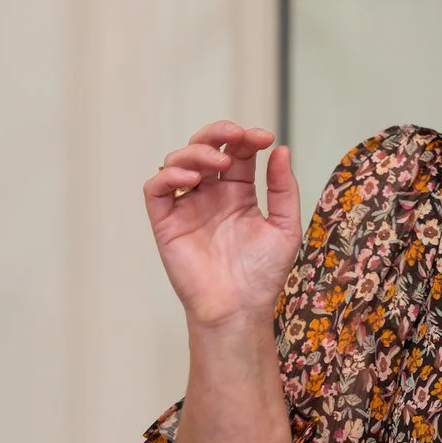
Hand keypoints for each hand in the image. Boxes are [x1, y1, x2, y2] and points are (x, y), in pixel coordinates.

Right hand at [143, 122, 302, 330]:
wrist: (240, 309)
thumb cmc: (263, 275)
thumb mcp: (285, 227)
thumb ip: (283, 189)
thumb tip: (281, 150)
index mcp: (239, 193)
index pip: (237, 152)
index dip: (247, 138)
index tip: (265, 137)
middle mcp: (210, 195)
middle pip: (205, 148)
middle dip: (218, 133)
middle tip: (236, 136)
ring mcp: (187, 207)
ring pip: (178, 161)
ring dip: (196, 152)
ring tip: (218, 163)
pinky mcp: (166, 223)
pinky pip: (156, 189)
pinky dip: (168, 176)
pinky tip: (191, 179)